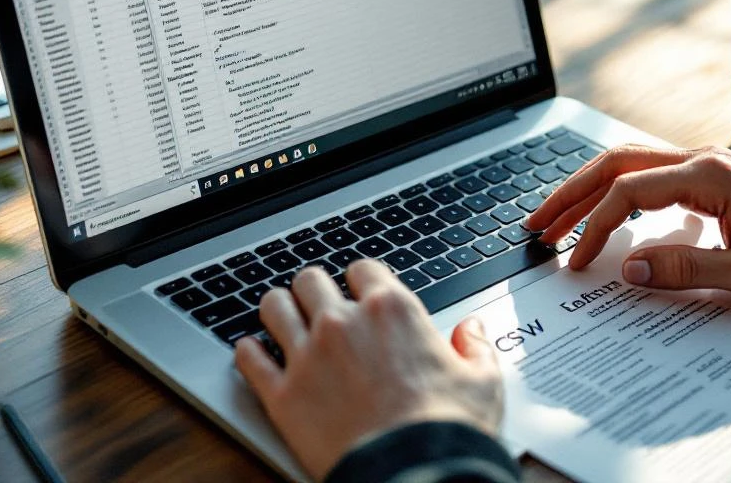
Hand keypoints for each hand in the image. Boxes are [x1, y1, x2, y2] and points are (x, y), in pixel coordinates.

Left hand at [234, 260, 502, 480]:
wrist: (412, 473)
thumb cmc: (447, 429)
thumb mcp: (481, 382)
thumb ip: (475, 347)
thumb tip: (472, 330)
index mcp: (391, 309)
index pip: (362, 268)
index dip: (361, 281)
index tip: (361, 294)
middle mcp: (343, 322)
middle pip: (311, 279)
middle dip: (315, 289)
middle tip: (319, 305)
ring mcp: (308, 355)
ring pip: (274, 306)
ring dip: (278, 309)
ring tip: (283, 319)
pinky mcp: (282, 395)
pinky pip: (248, 359)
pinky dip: (248, 353)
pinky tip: (252, 353)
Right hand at [525, 145, 730, 301]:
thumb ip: (686, 268)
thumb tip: (630, 269)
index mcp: (708, 175)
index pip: (628, 192)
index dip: (593, 227)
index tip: (576, 260)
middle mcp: (700, 160)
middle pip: (614, 163)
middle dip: (570, 193)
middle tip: (536, 224)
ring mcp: (704, 164)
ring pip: (627, 163)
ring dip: (588, 188)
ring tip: (555, 218)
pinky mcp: (708, 176)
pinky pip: (648, 174)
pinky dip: (614, 190)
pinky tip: (602, 212)